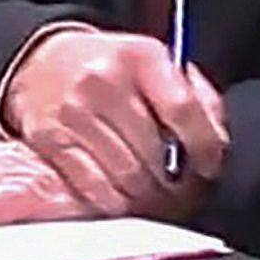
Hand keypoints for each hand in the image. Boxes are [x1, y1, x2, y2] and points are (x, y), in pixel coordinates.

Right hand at [1, 27, 226, 215]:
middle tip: (185, 194)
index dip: (203, 146)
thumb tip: (216, 145)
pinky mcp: (50, 140)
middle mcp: (103, 80)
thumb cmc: (112, 69)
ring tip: (159, 200)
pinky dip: (116, 203)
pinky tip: (126, 199)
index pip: (182, 108)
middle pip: (153, 153)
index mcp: (139, 56)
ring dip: (149, 199)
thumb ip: (196, 98)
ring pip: (126, 178)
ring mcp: (72, 112)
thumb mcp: (156, 65)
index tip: (209, 167)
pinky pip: (94, 188)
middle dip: (176, 184)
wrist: (43, 62)